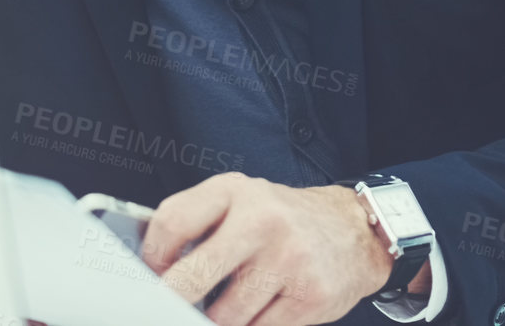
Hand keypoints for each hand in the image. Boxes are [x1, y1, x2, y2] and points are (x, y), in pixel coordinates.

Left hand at [140, 172, 402, 325]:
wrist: (354, 230)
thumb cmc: (283, 219)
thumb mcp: (240, 201)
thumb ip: (197, 222)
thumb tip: (150, 266)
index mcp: (235, 190)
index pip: (173, 222)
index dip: (152, 257)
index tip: (151, 274)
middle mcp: (262, 220)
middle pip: (192, 279)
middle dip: (172, 303)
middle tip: (168, 308)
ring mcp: (288, 259)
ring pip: (224, 316)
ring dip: (218, 319)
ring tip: (228, 304)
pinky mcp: (310, 296)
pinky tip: (259, 310)